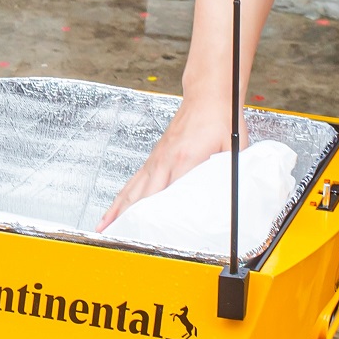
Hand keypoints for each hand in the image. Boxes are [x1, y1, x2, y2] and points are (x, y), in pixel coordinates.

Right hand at [99, 105, 228, 227]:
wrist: (207, 97)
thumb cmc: (220, 120)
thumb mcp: (233, 148)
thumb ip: (230, 173)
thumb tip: (232, 198)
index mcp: (185, 159)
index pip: (168, 195)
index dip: (159, 218)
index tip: (152, 236)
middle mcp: (165, 160)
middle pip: (143, 197)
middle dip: (131, 220)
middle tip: (121, 241)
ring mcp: (156, 159)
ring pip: (132, 190)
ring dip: (118, 211)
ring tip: (106, 230)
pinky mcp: (154, 157)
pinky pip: (133, 182)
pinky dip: (121, 198)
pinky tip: (114, 209)